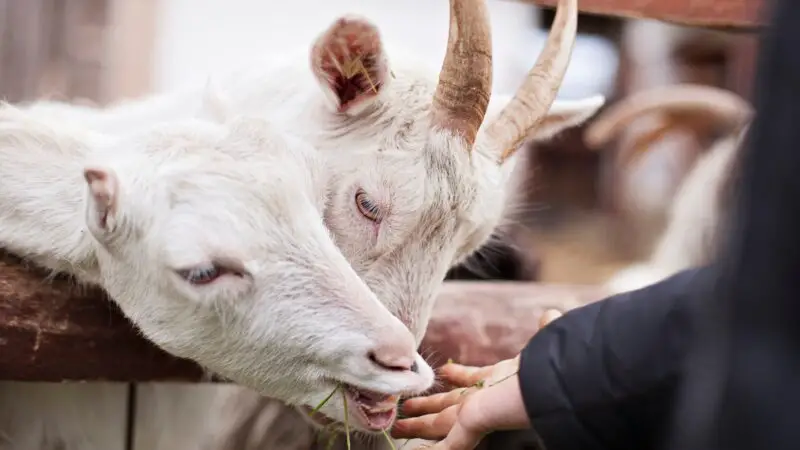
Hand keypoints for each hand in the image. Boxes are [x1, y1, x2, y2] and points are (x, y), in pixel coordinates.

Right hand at [392, 309, 563, 448]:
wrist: (555, 388)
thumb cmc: (551, 366)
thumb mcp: (544, 344)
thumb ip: (546, 332)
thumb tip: (551, 314)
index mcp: (500, 378)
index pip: (475, 378)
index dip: (460, 376)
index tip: (447, 372)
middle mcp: (485, 398)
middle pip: (449, 404)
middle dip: (429, 407)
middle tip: (408, 407)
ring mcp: (478, 415)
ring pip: (441, 423)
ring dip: (421, 426)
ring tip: (399, 427)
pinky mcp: (472, 426)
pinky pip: (448, 444)